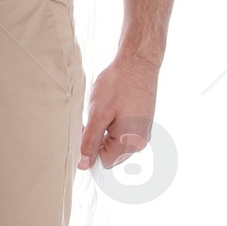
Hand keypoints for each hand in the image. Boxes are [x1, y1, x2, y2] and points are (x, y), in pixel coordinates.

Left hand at [79, 49, 158, 170]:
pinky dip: (113, 123)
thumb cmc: (119, 84)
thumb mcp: (98, 114)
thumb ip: (90, 142)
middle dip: (98, 139)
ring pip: (115, 142)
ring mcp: (143, 132)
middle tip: (93, 116)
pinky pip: (123, 132)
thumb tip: (83, 164)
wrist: (138, 61)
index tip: (84, 128)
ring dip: (105, 130)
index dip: (89, 148)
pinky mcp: (143, 122)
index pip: (103, 162)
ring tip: (105, 109)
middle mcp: (140, 142)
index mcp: (130, 143)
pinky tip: (112, 106)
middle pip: (110, 153)